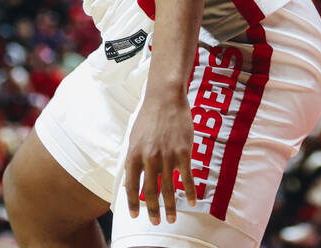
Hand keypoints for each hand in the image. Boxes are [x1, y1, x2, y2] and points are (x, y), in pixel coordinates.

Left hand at [124, 88, 196, 224]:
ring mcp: (167, 156)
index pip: (131, 186)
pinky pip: (186, 177)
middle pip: (150, 192)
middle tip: (155, 222)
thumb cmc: (148, 118)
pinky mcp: (183, 153)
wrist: (165, 99)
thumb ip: (132, 159)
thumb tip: (130, 181)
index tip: (135, 216)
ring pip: (168, 188)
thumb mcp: (133, 138)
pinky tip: (191, 202)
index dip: (133, 203)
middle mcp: (149, 158)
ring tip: (171, 219)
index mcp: (134, 154)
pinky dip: (189, 192)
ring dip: (170, 207)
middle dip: (152, 210)